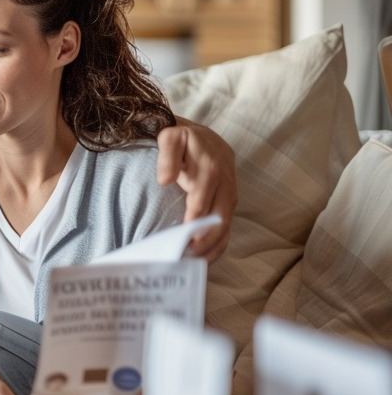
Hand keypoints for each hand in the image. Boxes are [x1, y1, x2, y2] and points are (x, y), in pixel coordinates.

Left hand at [157, 118, 236, 261]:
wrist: (201, 135)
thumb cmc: (180, 138)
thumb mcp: (170, 137)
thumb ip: (167, 156)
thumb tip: (165, 180)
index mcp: (210, 166)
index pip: (201, 197)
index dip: (193, 218)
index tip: (180, 236)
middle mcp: (225, 180)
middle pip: (219, 214)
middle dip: (205, 236)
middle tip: (187, 253)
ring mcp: (231, 190)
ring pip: (227, 221)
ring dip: (214, 242)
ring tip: (196, 259)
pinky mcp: (231, 198)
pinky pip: (229, 222)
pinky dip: (221, 240)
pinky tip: (208, 255)